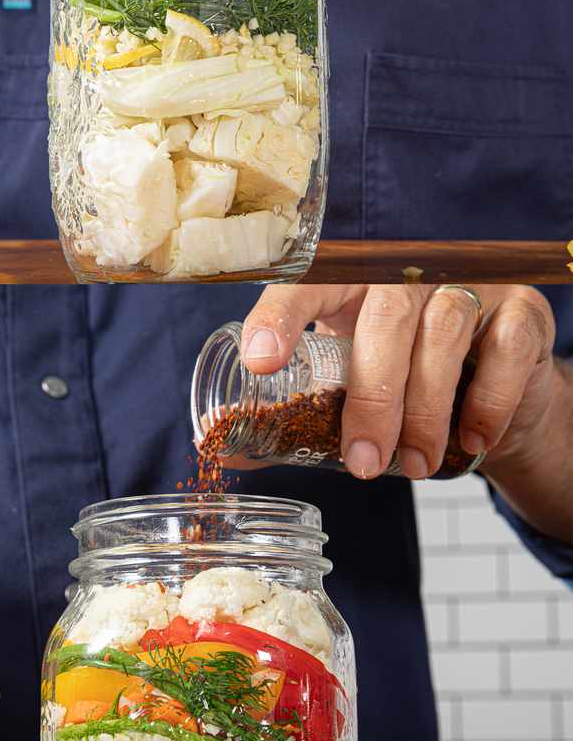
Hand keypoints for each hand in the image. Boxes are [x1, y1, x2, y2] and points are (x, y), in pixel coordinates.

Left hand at [237, 285, 561, 479]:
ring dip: (424, 412)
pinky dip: (485, 402)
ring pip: (440, 335)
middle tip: (361, 462)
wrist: (490, 388)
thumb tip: (219, 443)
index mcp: (347, 283)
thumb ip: (293, 407)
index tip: (259, 362)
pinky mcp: (520, 310)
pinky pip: (505, 349)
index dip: (280, 318)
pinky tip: (469, 441)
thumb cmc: (400, 376)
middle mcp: (406, 273)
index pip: (306, 285)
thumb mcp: (344, 383)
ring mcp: (467, 285)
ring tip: (409, 466)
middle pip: (382, 319)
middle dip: (370, 400)